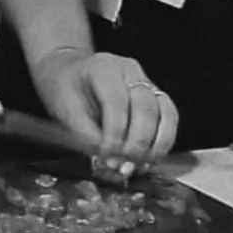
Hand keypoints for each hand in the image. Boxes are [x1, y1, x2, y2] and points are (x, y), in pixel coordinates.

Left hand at [30, 46, 178, 172]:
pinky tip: (149, 158)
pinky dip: (163, 142)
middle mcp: (130, 70)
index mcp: (104, 68)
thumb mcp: (62, 107)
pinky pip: (170, 119)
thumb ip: (83, 130)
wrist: (68, 74)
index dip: (114, 132)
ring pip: (166, 113)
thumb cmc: (64, 89)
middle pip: (146, 107)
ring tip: (139, 164)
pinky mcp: (157, 97)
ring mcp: (147, 82)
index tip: (107, 154)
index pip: (116, 101)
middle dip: (137, 142)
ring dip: (156, 145)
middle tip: (124, 164)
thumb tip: (105, 154)